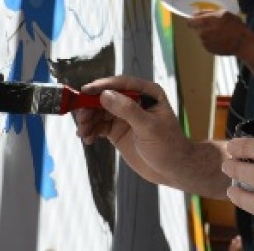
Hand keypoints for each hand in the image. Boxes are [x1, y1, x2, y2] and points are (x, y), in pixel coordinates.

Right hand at [74, 75, 190, 186]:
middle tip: (81, 118)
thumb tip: (105, 95)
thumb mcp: (149, 127)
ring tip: (82, 132)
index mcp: (147, 93)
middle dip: (91, 106)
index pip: (121, 84)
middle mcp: (134, 101)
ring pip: (100, 112)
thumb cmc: (168, 145)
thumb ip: (128, 110)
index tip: (85, 91)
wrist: (172, 169)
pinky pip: (100, 126)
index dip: (102, 86)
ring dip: (88, 120)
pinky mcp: (118, 130)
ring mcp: (124, 116)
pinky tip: (87, 139)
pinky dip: (91, 131)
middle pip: (106, 97)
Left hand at [188, 10, 248, 55]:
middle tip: (214, 25)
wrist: (242, 43)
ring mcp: (205, 43)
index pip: (190, 21)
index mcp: (204, 23)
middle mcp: (202, 33)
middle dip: (203, 26)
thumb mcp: (223, 13)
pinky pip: (206, 42)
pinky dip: (211, 40)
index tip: (199, 18)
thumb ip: (207, 12)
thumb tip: (196, 12)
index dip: (194, 19)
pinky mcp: (208, 49)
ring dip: (207, 33)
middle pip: (196, 28)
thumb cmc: (235, 26)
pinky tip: (220, 39)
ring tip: (219, 32)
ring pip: (201, 35)